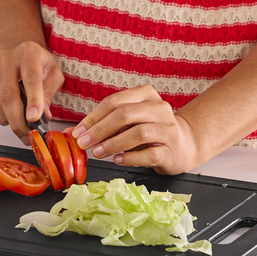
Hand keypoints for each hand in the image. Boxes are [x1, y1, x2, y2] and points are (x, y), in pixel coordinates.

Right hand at [0, 39, 64, 141]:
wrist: (18, 52)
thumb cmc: (37, 63)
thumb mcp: (53, 72)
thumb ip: (50, 93)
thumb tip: (44, 116)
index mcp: (29, 53)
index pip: (31, 78)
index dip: (34, 100)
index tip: (35, 118)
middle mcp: (7, 59)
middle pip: (9, 95)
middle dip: (18, 121)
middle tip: (28, 135)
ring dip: (12, 120)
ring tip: (24, 120)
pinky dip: (3, 117)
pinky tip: (12, 110)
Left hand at [68, 86, 199, 174]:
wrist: (183, 144)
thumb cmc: (150, 131)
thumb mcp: (128, 123)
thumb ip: (103, 125)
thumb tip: (73, 134)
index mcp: (146, 95)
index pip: (114, 102)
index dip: (93, 118)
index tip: (78, 133)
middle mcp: (159, 108)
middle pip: (125, 114)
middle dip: (100, 130)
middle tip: (84, 143)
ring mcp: (167, 129)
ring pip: (138, 133)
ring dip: (113, 144)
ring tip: (98, 153)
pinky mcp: (171, 150)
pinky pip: (149, 154)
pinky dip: (130, 158)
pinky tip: (118, 160)